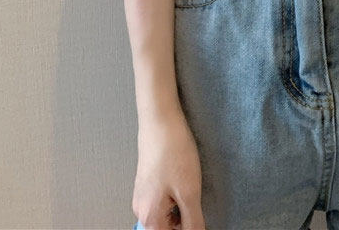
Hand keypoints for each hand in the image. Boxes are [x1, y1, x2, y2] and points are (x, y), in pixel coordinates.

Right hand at [133, 107, 206, 229]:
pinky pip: (163, 198)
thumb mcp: (189, 193)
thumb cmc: (172, 151)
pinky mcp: (147, 181)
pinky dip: (176, 195)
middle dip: (184, 219)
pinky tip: (184, 177)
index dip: (189, 229)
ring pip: (166, 213)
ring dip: (181, 206)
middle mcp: (141, 209)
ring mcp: (143, 194)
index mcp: (149, 218)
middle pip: (167, 228)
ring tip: (190, 185)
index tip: (197, 217)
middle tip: (196, 201)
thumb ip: (193, 223)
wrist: (160, 120)